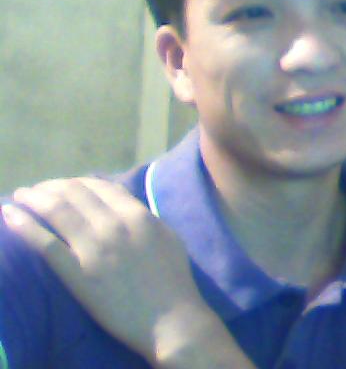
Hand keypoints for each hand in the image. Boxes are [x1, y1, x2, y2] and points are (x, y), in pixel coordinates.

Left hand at [3, 178, 253, 367]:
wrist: (170, 318)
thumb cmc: (174, 280)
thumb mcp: (168, 237)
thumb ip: (146, 218)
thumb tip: (125, 207)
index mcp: (137, 215)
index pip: (100, 186)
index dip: (77, 182)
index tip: (64, 186)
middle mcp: (114, 224)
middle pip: (75, 193)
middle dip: (51, 186)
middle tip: (37, 191)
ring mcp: (94, 247)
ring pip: (57, 210)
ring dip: (34, 197)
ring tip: (21, 196)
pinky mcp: (77, 273)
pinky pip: (45, 243)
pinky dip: (24, 225)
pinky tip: (11, 214)